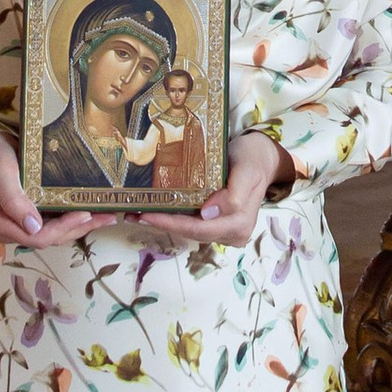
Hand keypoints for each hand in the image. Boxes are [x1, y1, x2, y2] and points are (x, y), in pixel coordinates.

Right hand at [0, 135, 97, 252]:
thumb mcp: (0, 170)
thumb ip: (12, 198)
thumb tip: (33, 227)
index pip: (36, 237)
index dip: (62, 229)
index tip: (84, 213)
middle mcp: (12, 229)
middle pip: (50, 238)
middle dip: (78, 228)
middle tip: (106, 215)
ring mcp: (23, 224)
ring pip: (57, 234)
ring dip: (82, 226)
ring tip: (107, 216)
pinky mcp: (34, 216)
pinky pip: (56, 224)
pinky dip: (75, 220)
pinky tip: (95, 213)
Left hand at [128, 131, 288, 247]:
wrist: (260, 157)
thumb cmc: (252, 159)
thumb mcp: (247, 170)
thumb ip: (234, 194)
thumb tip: (208, 214)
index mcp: (239, 224)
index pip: (199, 228)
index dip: (172, 224)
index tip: (147, 215)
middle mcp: (231, 233)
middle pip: (190, 232)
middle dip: (161, 224)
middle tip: (131, 214)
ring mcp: (223, 230)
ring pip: (188, 230)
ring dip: (162, 222)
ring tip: (134, 212)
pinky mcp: (215, 223)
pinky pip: (191, 223)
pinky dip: (171, 217)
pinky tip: (151, 210)